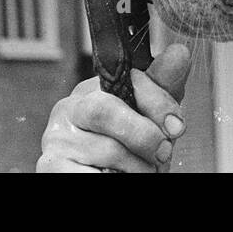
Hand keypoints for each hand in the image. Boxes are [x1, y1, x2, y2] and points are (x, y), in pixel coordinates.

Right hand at [36, 44, 190, 172]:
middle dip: (143, 134)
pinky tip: (116, 175)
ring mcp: (57, 140)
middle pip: (106, 110)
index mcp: (92, 90)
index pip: (125, 81)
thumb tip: (180, 53)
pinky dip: (115, 177)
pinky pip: (92, 173)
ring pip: (108, 150)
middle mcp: (68, 110)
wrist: (99, 178)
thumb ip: (162, 89)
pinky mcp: (52, 167)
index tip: (178, 126)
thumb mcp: (147, 117)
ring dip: (137, 167)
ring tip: (139, 170)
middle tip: (162, 153)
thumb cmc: (125, 149)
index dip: (157, 103)